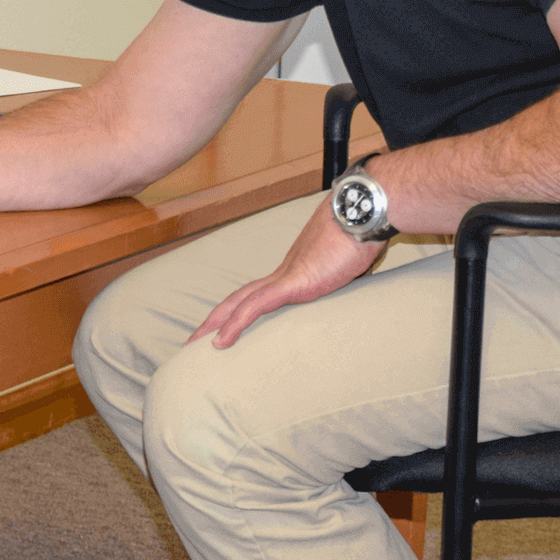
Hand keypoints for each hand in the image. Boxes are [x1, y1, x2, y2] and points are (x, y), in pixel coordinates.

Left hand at [185, 201, 385, 348]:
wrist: (366, 213)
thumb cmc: (364, 235)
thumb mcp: (352, 265)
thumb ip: (344, 275)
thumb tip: (351, 282)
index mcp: (295, 269)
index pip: (258, 292)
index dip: (238, 308)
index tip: (225, 325)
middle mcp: (284, 271)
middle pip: (239, 297)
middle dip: (216, 319)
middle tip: (193, 340)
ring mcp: (286, 276)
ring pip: (239, 303)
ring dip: (215, 325)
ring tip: (194, 346)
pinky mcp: (294, 282)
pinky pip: (256, 307)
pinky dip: (235, 324)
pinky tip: (220, 342)